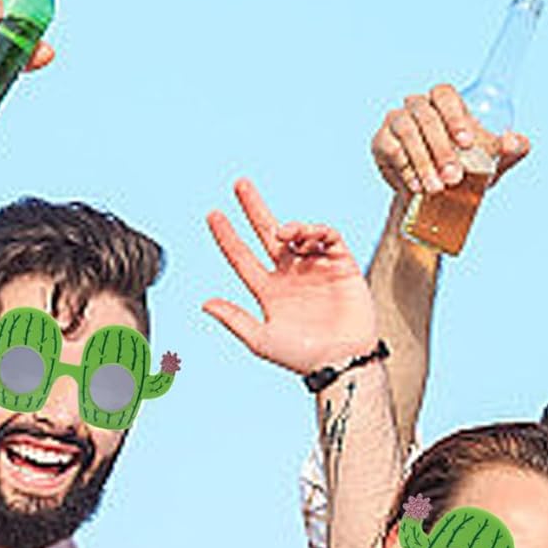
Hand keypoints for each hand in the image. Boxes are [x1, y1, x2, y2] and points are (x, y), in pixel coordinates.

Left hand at [203, 179, 377, 372]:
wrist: (343, 362)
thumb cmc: (302, 357)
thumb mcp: (262, 340)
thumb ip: (234, 319)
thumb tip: (204, 303)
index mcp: (269, 291)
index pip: (242, 257)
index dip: (227, 237)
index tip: (213, 215)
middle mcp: (291, 275)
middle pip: (268, 235)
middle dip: (254, 208)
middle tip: (240, 184)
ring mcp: (316, 269)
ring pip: (299, 234)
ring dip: (290, 227)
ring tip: (284, 232)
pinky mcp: (342, 266)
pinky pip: (329, 238)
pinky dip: (318, 231)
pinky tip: (306, 237)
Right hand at [372, 84, 530, 199]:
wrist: (433, 199)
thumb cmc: (464, 172)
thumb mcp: (489, 164)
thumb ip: (507, 152)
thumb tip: (519, 142)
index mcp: (443, 103)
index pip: (445, 94)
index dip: (455, 116)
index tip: (467, 143)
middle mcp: (418, 107)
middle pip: (426, 116)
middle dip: (442, 149)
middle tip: (454, 178)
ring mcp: (396, 121)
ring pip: (407, 131)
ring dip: (423, 161)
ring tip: (436, 188)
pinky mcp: (381, 142)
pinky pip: (390, 148)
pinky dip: (405, 169)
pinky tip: (417, 187)